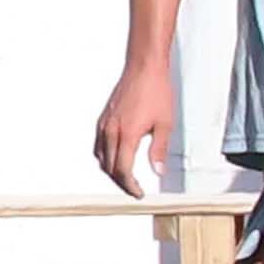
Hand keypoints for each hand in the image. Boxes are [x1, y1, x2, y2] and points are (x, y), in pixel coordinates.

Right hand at [92, 59, 173, 197]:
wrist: (144, 70)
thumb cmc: (156, 92)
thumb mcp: (165, 124)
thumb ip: (158, 150)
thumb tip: (158, 171)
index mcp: (127, 134)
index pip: (122, 170)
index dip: (130, 185)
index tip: (139, 193)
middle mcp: (110, 131)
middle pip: (109, 167)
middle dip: (121, 182)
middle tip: (134, 190)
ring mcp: (104, 125)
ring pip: (101, 158)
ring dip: (112, 171)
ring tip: (127, 179)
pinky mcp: (103, 119)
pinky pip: (99, 145)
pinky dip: (105, 157)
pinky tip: (116, 159)